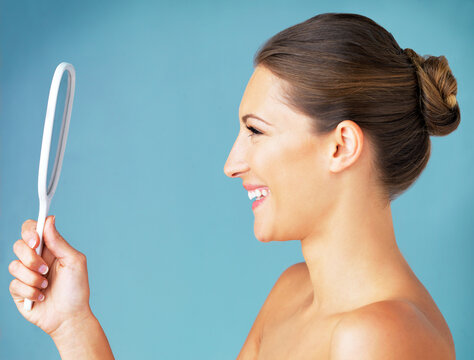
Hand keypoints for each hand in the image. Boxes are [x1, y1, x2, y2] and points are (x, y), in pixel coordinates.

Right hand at [8, 215, 92, 336]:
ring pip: (14, 266)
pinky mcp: (18, 291)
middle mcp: (35, 259)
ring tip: (47, 285)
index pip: (31, 230)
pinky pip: (13, 284)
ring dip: (32, 277)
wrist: (70, 316)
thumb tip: (49, 220)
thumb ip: (59, 242)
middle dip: (30, 257)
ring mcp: (25, 274)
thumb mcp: (74, 261)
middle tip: (45, 269)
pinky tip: (42, 296)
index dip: (29, 231)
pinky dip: (30, 291)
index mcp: (50, 248)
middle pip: (18, 245)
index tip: (36, 241)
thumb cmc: (76, 288)